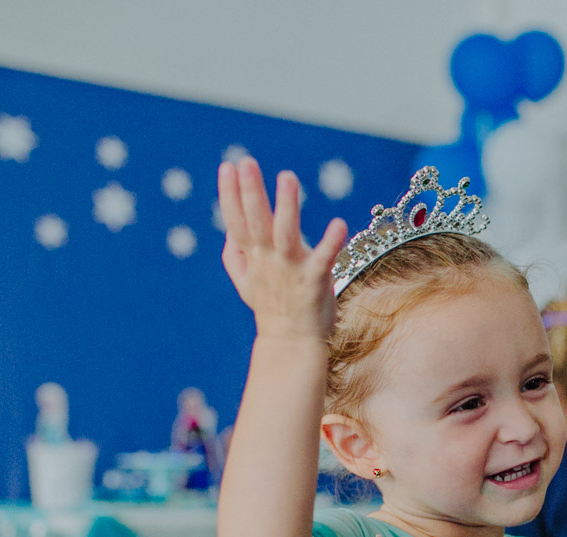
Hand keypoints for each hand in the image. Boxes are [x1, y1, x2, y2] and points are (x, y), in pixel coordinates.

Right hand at [217, 157, 348, 339]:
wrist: (292, 344)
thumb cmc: (272, 310)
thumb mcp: (246, 283)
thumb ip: (235, 257)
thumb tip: (228, 234)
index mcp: (254, 258)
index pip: (237, 222)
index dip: (230, 195)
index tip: (227, 167)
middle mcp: (269, 261)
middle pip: (256, 222)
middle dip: (250, 191)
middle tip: (245, 162)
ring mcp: (291, 270)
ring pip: (285, 234)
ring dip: (286, 206)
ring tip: (286, 177)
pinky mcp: (315, 281)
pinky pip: (324, 259)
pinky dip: (331, 242)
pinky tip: (339, 223)